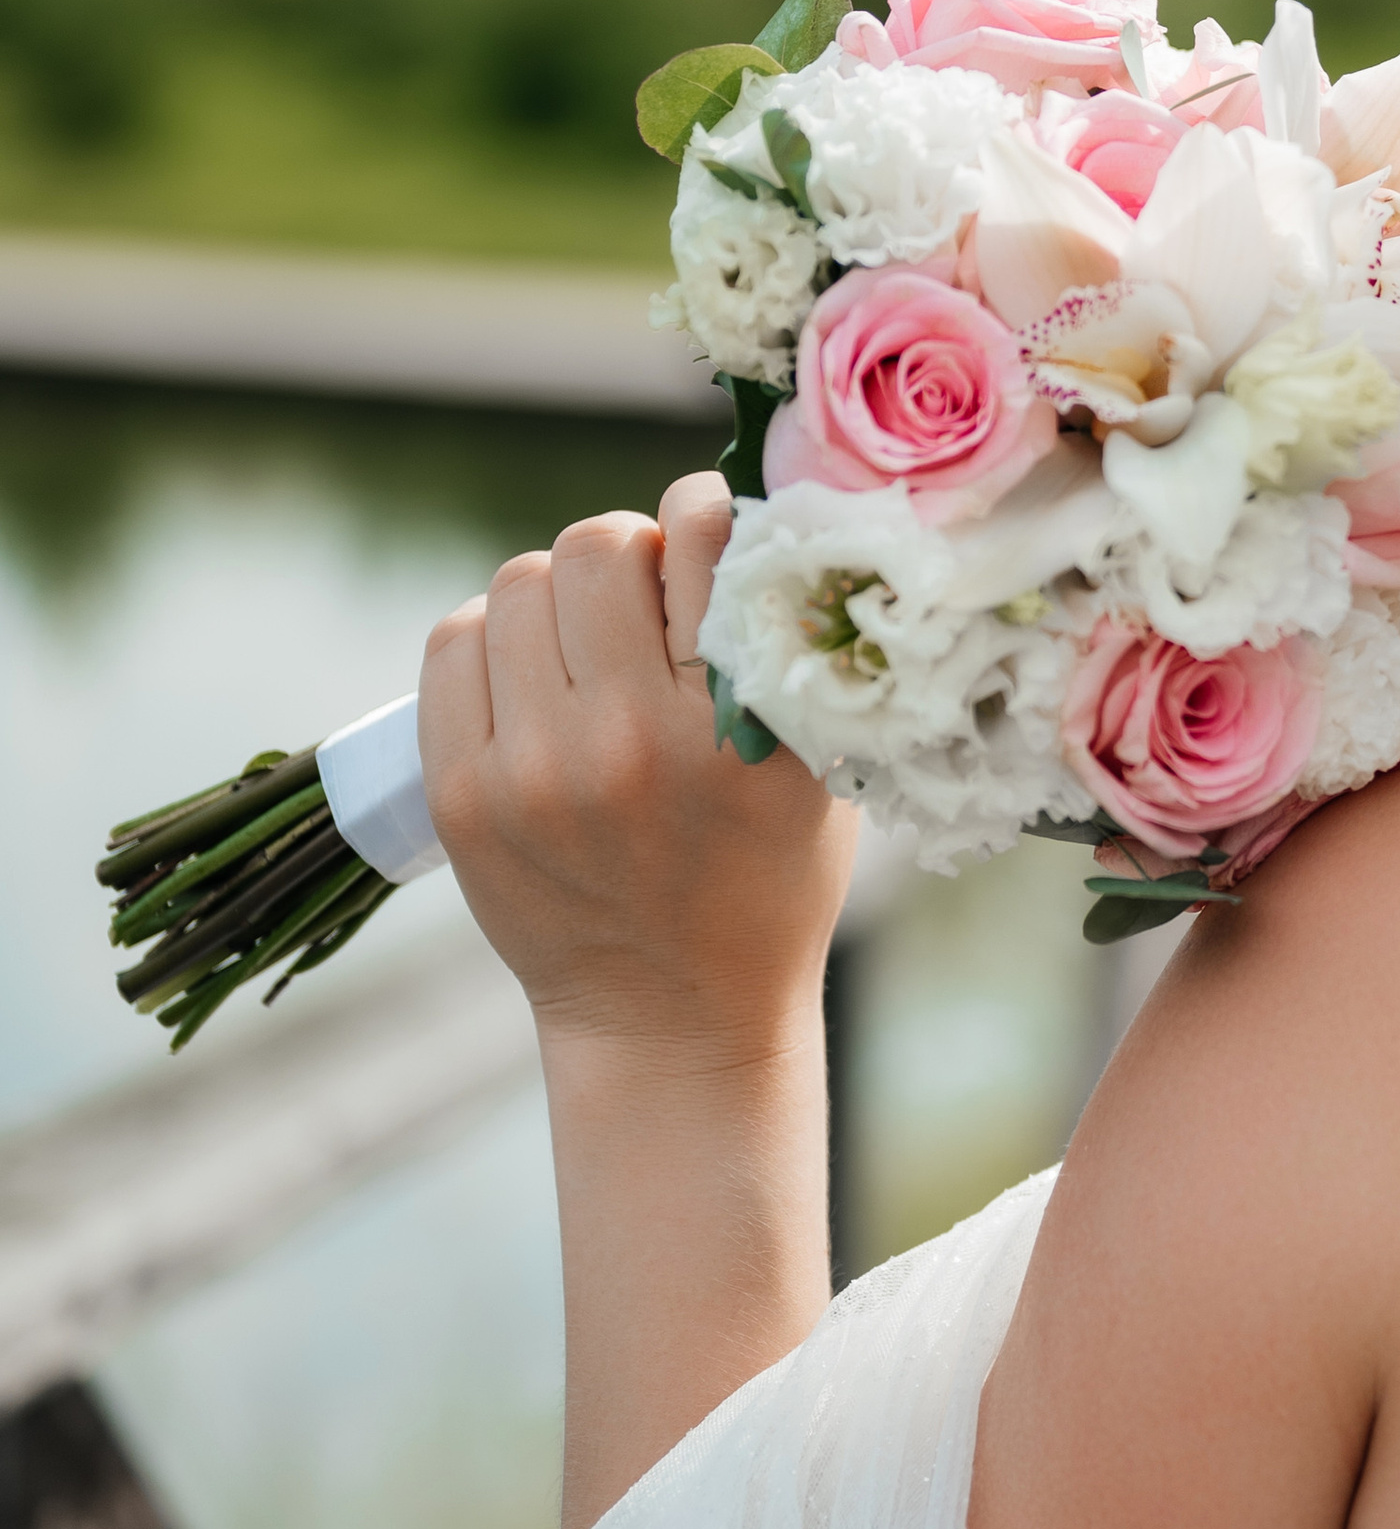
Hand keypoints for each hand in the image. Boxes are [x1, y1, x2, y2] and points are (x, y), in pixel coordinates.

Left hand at [419, 469, 855, 1057]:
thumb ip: (785, 646)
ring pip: (517, 583)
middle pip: (595, 544)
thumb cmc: (766, 877)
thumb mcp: (819, 766)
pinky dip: (491, 642)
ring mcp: (536, 773)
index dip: (703, 514)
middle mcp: (633, 746)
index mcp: (741, 733)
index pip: (701, 534)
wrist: (674, 1018)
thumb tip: (744, 510)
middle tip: (643, 610)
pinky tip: (531, 685)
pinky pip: (451, 642)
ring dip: (556, 599)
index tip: (708, 543)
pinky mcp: (462, 794)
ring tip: (587, 656)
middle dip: (625, 558)